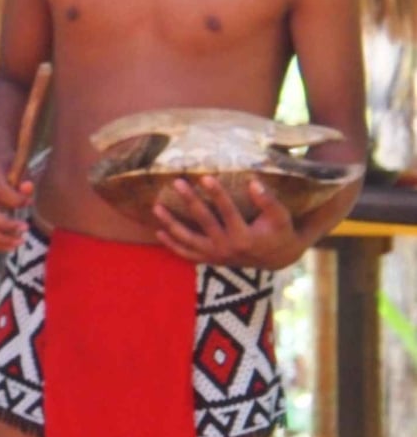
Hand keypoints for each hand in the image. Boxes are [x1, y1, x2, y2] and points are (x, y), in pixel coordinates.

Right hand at [0, 156, 31, 251]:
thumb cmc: (8, 163)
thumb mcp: (18, 164)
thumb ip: (24, 176)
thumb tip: (27, 188)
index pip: (0, 191)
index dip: (16, 199)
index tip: (29, 202)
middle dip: (5, 225)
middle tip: (25, 228)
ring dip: (0, 239)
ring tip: (19, 242)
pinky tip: (11, 246)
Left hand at [153, 176, 303, 269]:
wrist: (278, 259)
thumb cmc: (281, 232)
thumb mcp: (281, 218)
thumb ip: (268, 202)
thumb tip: (253, 182)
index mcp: (245, 237)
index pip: (228, 212)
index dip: (217, 194)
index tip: (205, 177)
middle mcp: (227, 248)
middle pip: (204, 221)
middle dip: (190, 201)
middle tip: (177, 182)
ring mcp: (216, 256)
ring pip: (188, 240)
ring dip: (171, 223)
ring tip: (156, 207)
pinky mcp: (210, 260)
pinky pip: (187, 254)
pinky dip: (172, 245)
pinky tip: (159, 231)